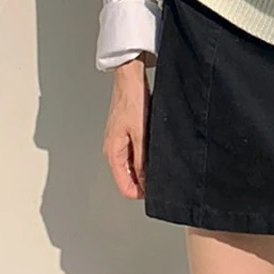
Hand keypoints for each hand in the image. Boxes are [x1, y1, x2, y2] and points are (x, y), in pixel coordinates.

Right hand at [104, 55, 150, 198]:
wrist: (130, 79)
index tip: (154, 194)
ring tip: (160, 166)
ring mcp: (119, 140)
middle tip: (161, 180)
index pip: (123, 185)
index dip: (139, 193)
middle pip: (127, 176)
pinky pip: (135, 151)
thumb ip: (142, 159)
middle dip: (143, 182)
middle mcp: (113, 148)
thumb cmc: (132, 101)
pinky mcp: (126, 131)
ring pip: (132, 164)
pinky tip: (156, 151)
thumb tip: (145, 180)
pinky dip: (144, 155)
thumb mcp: (141, 134)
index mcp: (113, 152)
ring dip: (144, 168)